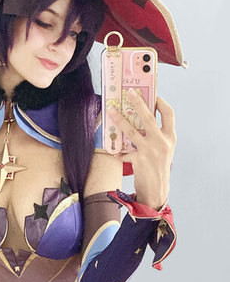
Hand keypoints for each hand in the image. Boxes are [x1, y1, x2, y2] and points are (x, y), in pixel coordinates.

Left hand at [108, 90, 175, 209]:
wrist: (157, 190)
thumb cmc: (159, 168)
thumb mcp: (164, 150)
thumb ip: (158, 135)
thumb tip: (143, 119)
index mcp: (170, 137)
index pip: (169, 114)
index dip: (161, 103)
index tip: (153, 95)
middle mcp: (162, 142)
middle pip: (148, 117)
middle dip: (137, 102)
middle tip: (129, 92)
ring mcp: (150, 150)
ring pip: (131, 130)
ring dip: (120, 119)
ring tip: (111, 111)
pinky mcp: (139, 160)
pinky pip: (125, 151)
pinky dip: (118, 151)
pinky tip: (114, 152)